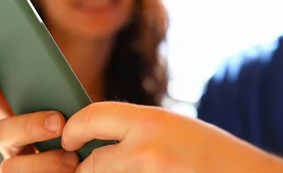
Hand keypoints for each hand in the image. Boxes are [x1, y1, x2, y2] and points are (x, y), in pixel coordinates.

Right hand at [0, 62, 78, 172]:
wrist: (93, 166)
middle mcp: (14, 147)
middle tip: (57, 122)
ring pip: (10, 167)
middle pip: (0, 132)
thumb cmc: (85, 146)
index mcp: (22, 124)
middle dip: (28, 126)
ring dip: (44, 161)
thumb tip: (60, 88)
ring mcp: (19, 167)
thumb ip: (60, 103)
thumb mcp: (74, 120)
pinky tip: (72, 170)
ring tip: (72, 158)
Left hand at [61, 102, 282, 172]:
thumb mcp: (173, 127)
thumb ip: (133, 128)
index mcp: (152, 122)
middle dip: (87, 168)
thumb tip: (91, 137)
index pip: (92, 116)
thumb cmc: (214, 155)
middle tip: (86, 166)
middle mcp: (146, 152)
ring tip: (132, 167)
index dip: (74, 129)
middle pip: (92, 164)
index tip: (68, 137)